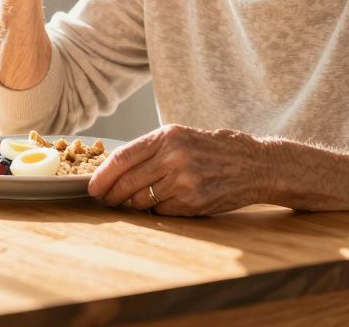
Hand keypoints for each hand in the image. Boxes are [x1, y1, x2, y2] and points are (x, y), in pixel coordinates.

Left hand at [87, 124, 267, 215]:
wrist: (255, 164)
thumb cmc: (215, 150)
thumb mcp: (181, 137)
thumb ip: (151, 150)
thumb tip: (114, 170)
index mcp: (167, 136)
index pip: (122, 158)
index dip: (102, 175)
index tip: (92, 187)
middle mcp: (173, 156)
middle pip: (127, 182)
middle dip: (111, 195)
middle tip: (106, 201)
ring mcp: (183, 181)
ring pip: (141, 200)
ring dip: (134, 204)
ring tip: (135, 202)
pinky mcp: (192, 202)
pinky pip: (161, 211)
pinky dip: (158, 210)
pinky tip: (166, 202)